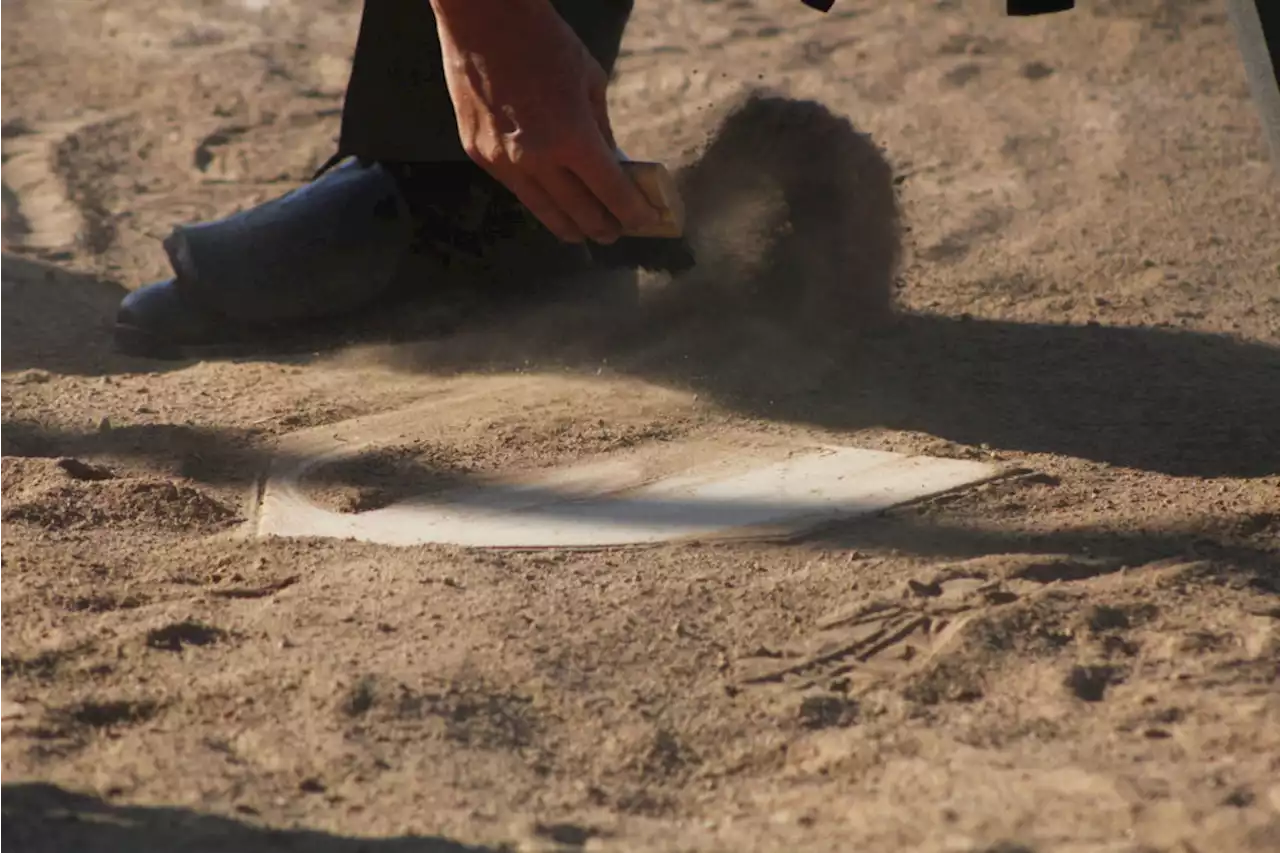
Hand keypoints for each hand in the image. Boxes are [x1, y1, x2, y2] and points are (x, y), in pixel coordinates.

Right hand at [431, 0, 660, 242]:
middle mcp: (537, 159)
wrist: (483, 20)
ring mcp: (503, 161)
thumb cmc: (546, 42)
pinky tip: (551, 202)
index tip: (644, 222)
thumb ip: (603, 130)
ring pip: (544, 212)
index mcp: (572, 138)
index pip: (611, 193)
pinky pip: (516, 189)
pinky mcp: (479, 155)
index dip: (632, 213)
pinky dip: (538, 199)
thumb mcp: (590, 81)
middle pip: (579, 213)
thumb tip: (613, 165)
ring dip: (570, 227)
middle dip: (603, 226)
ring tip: (584, 233)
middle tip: (615, 232)